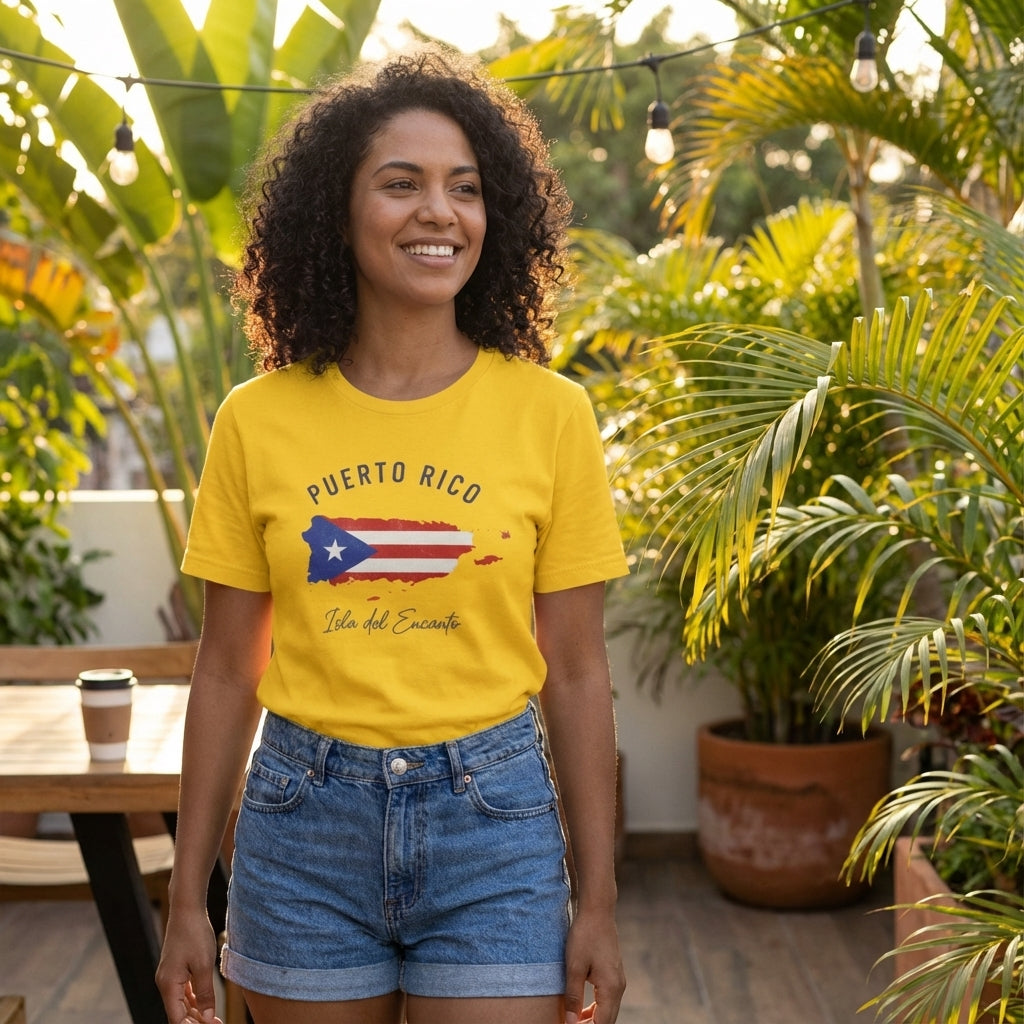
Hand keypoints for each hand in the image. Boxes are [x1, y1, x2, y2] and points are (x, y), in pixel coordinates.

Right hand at [155, 908, 223, 1023]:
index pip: (177, 1018)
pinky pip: (184, 991)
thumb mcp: (204, 966)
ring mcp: (170, 976)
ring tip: (214, 1019)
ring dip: (197, 1012)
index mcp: (168, 985)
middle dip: (196, 1021)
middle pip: (178, 1013)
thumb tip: (208, 1018)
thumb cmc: (195, 934)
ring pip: (182, 1002)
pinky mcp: (176, 969)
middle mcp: (165, 983)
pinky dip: (195, 999)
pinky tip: (206, 1003)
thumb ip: (205, 993)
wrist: (187, 909)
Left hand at [563, 907, 624, 1023]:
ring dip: (592, 1020)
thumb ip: (573, 997)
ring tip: (573, 1020)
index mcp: (611, 988)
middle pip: (607, 1020)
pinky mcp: (613, 974)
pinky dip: (595, 1009)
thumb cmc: (584, 936)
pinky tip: (581, 1008)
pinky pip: (607, 1000)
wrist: (597, 911)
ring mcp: (618, 980)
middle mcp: (618, 987)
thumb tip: (571, 1022)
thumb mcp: (574, 967)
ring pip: (607, 1011)